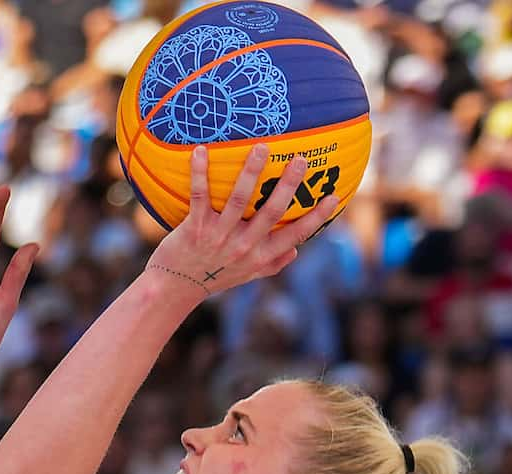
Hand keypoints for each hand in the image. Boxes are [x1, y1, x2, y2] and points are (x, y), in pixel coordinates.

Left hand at [146, 146, 322, 300]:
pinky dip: (199, 172)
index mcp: (262, 256)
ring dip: (251, 172)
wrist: (176, 287)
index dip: (317, 217)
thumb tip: (296, 251)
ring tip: (261, 147)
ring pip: (239, 200)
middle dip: (289, 185)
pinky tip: (202, 150)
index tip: (335, 196)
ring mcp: (220, 236)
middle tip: (301, 159)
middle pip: (273, 212)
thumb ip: (272, 264)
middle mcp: (244, 247)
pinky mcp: (196, 228)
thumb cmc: (215, 278)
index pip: (297, 236)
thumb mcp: (248, 275)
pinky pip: (200, 195)